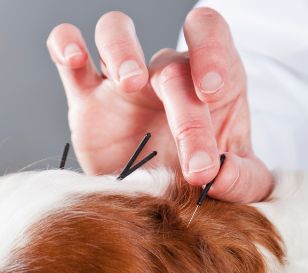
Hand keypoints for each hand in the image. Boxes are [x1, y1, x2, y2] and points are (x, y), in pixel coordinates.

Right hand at [47, 8, 271, 200]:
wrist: (155, 204)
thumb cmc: (196, 182)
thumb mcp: (236, 185)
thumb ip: (242, 179)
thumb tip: (223, 174)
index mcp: (206, 83)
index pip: (210, 35)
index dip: (212, 51)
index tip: (211, 91)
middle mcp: (165, 75)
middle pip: (170, 66)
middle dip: (186, 117)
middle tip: (195, 166)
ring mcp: (123, 83)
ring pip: (114, 31)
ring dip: (120, 48)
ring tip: (128, 83)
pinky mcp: (87, 100)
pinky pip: (67, 53)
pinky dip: (65, 44)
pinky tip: (73, 58)